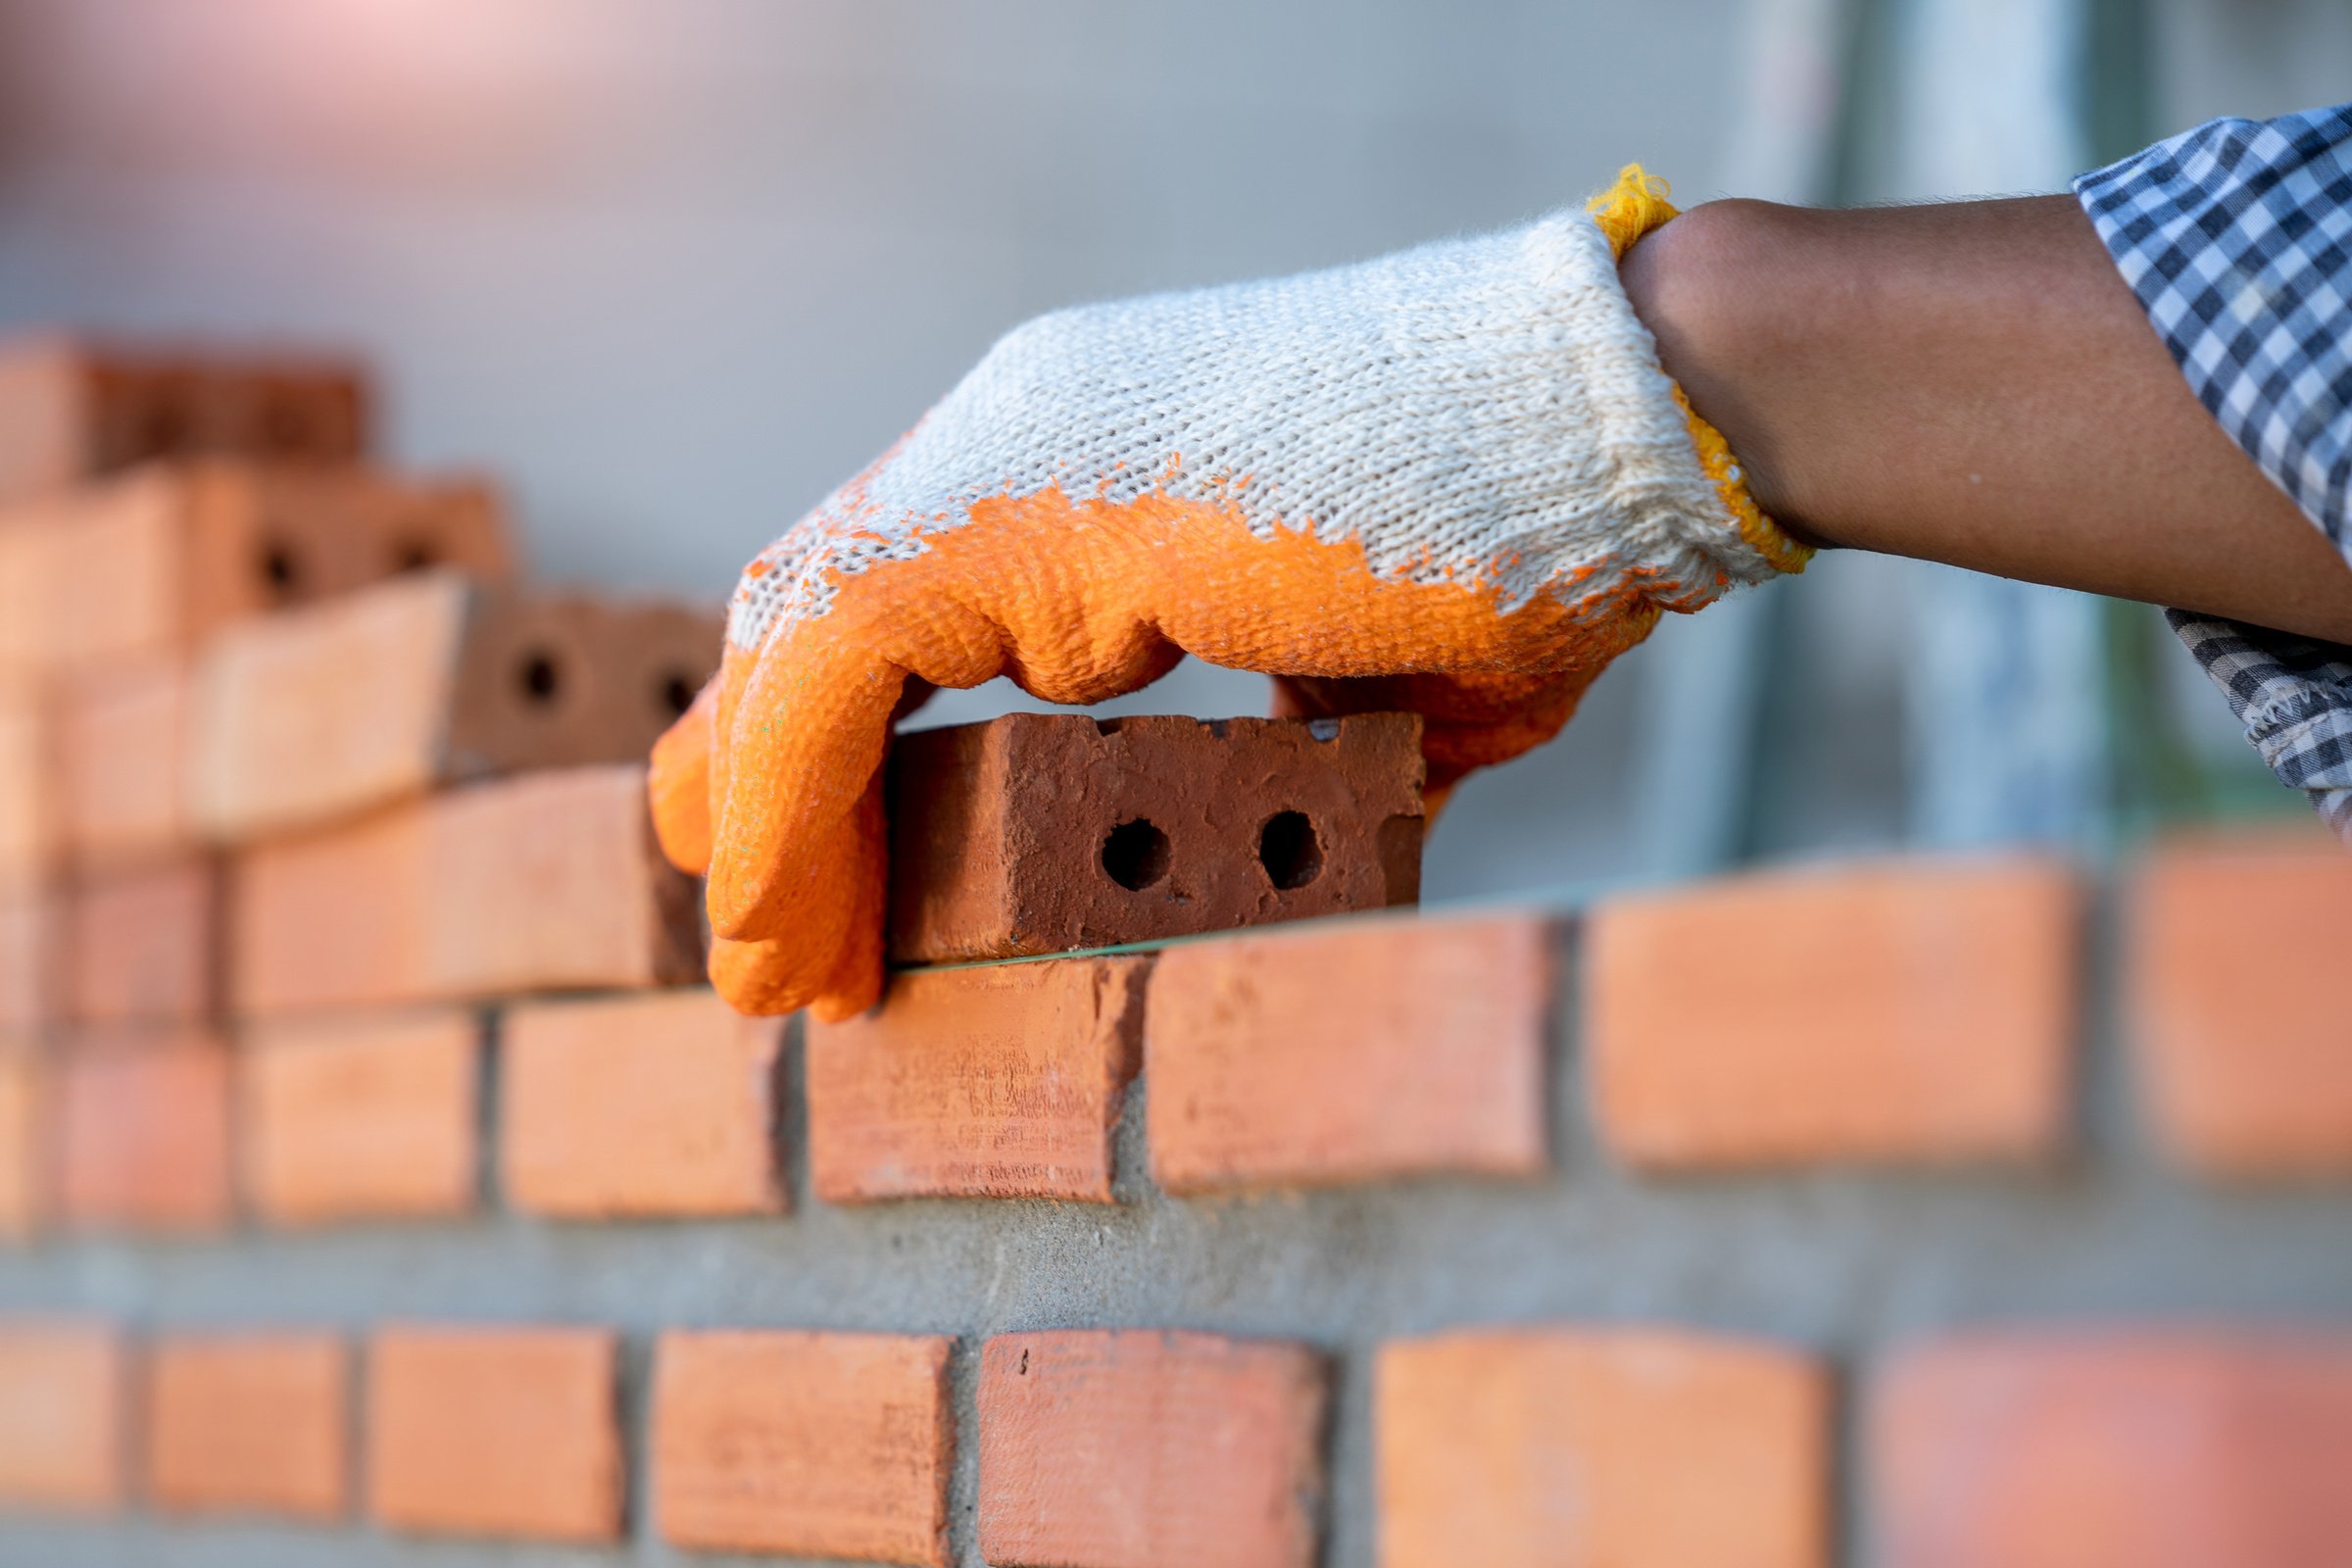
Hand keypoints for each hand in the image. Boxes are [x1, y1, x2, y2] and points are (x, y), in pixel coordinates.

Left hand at [652, 167, 1806, 1018]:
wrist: (1617, 427)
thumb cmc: (1537, 544)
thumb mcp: (1380, 664)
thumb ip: (1317, 722)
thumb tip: (1334, 790)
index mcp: (1093, 457)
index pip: (900, 591)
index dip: (838, 731)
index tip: (829, 863)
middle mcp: (1023, 435)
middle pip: (817, 606)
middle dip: (762, 776)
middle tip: (750, 932)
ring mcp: (1011, 455)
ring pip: (799, 645)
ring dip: (764, 826)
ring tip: (766, 981)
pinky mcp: (1023, 512)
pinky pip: (836, 675)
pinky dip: (785, 811)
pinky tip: (783, 934)